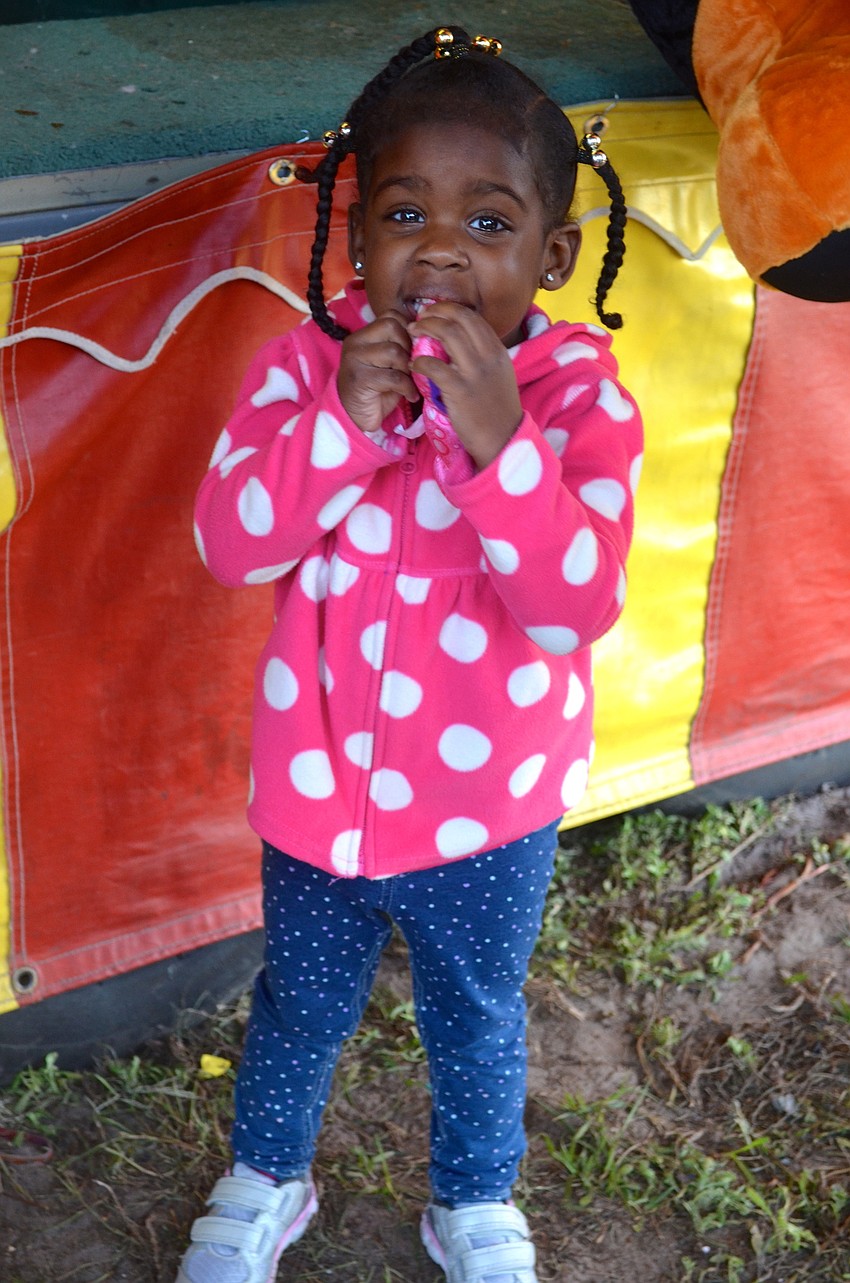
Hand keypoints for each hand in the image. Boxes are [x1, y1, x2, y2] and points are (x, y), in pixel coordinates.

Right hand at [338, 310, 417, 434]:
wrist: (356, 418)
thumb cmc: (378, 390)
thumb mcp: (390, 364)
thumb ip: (401, 347)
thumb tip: (429, 336)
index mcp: (363, 335)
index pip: (391, 315)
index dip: (409, 330)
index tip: (414, 350)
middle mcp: (355, 342)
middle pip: (392, 327)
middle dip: (409, 346)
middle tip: (412, 365)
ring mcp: (355, 360)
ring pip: (394, 351)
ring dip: (408, 368)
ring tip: (409, 381)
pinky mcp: (359, 380)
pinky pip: (393, 377)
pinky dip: (407, 387)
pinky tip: (410, 395)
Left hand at [409, 304, 522, 469]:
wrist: (503, 439)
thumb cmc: (497, 411)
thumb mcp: (499, 377)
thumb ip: (484, 357)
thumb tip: (462, 343)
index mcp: (498, 351)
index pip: (473, 317)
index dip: (450, 310)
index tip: (434, 313)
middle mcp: (489, 356)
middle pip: (459, 319)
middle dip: (435, 313)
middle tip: (419, 318)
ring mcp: (475, 372)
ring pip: (448, 334)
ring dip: (426, 329)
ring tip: (412, 333)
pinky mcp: (460, 390)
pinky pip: (435, 366)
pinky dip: (420, 361)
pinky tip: (413, 364)